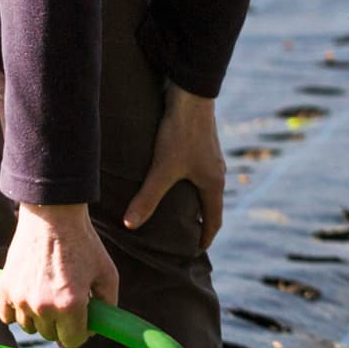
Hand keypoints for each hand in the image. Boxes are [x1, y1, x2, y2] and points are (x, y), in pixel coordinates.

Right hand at [1, 203, 118, 347]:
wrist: (53, 216)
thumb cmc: (84, 243)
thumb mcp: (107, 273)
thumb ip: (107, 304)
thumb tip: (98, 327)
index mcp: (71, 305)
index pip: (73, 341)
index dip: (81, 332)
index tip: (83, 320)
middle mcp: (43, 306)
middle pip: (50, 335)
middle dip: (62, 324)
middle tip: (68, 303)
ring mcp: (20, 298)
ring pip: (29, 326)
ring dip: (40, 318)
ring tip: (49, 294)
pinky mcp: (4, 288)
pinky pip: (7, 316)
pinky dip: (17, 311)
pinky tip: (29, 297)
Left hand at [126, 85, 225, 248]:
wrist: (191, 96)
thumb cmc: (180, 134)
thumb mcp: (162, 169)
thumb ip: (147, 198)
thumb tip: (130, 225)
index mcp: (213, 183)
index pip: (214, 219)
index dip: (205, 237)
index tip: (196, 251)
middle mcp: (218, 172)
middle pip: (211, 205)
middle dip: (200, 222)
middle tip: (186, 236)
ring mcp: (212, 158)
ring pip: (206, 188)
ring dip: (195, 202)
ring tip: (178, 211)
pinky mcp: (203, 145)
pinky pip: (200, 173)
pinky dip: (191, 185)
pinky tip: (174, 180)